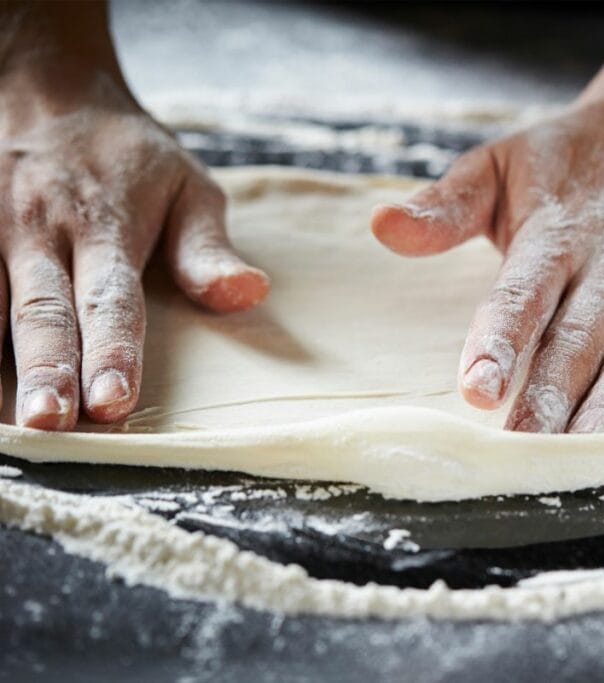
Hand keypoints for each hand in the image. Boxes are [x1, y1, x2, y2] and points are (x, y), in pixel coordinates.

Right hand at [0, 57, 268, 429]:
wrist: (47, 88)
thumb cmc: (127, 155)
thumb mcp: (186, 187)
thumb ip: (207, 248)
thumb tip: (248, 294)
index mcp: (105, 225)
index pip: (112, 299)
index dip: (112, 350)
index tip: (113, 401)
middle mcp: (40, 229)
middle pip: (43, 309)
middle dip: (45, 368)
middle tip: (48, 422)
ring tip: (2, 419)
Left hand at [372, 97, 603, 432]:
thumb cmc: (576, 162)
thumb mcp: (502, 166)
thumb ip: (446, 206)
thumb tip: (380, 227)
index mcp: (556, 231)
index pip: (524, 293)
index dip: (501, 341)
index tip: (478, 390)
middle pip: (581, 334)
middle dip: (552, 394)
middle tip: (526, 450)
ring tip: (592, 450)